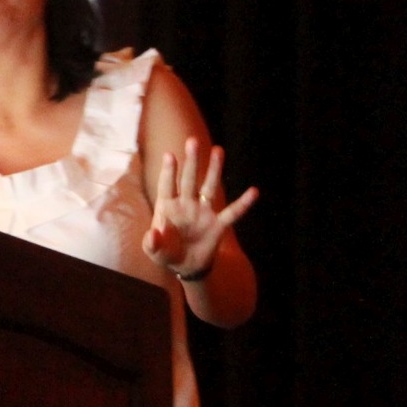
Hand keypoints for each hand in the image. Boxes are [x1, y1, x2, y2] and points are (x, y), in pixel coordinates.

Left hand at [142, 137, 258, 280]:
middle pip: (188, 179)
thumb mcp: (154, 250)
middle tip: (193, 141)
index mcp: (167, 207)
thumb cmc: (165, 252)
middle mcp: (186, 204)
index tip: (169, 155)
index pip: (167, 186)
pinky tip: (253, 191)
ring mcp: (203, 212)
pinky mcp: (218, 224)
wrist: (184, 265)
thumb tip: (153, 234)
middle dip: (191, 162)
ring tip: (218, 150)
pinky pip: (232, 213)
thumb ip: (152, 243)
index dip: (168, 172)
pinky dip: (242, 204)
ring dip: (214, 170)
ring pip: (209, 187)